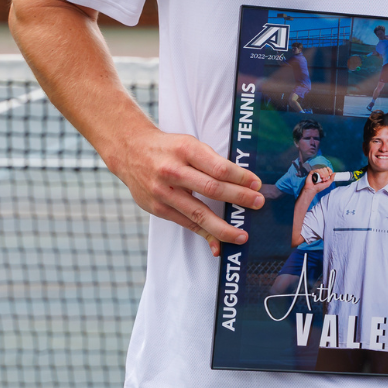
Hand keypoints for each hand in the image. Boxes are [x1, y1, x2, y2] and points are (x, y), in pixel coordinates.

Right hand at [104, 127, 262, 255]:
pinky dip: (204, 235)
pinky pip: (186, 224)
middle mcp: (173, 170)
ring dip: (223, 227)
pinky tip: (218, 244)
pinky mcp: (158, 207)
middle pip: (212, 188)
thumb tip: (240, 183)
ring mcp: (163, 191)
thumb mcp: (189, 144)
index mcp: (185, 150)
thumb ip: (210, 161)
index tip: (256, 184)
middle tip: (258, 204)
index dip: (240, 177)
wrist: (130, 151)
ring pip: (198, 212)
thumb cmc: (168, 148)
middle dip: (239, 198)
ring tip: (242, 235)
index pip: (218, 167)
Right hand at [304, 166, 333, 194]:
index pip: (327, 169)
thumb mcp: (327, 184)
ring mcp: (316, 172)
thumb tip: (334, 173)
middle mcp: (320, 173)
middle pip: (325, 169)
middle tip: (324, 179)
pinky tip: (320, 177)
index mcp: (323, 175)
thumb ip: (331, 179)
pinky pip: (317, 170)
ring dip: (323, 174)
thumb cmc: (318, 188)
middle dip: (326, 174)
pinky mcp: (312, 172)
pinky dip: (319, 172)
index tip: (330, 174)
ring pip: (321, 169)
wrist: (312, 190)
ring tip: (321, 179)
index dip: (329, 170)